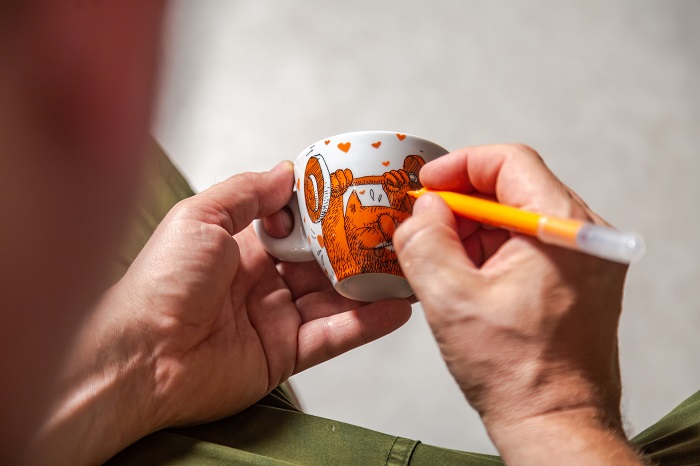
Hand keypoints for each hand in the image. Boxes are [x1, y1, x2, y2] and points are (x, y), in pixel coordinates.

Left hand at [35, 162, 410, 464]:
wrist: (141, 356)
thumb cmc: (159, 283)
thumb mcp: (199, 217)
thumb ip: (246, 193)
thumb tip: (286, 170)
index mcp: (239, 247)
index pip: (295, 225)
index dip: (324, 213)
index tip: (358, 197)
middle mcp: (260, 282)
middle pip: (321, 263)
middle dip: (356, 249)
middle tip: (394, 232)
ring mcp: (274, 319)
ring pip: (333, 299)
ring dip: (370, 286)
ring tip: (407, 270)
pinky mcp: (284, 354)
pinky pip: (332, 336)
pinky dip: (364, 324)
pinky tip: (395, 308)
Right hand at [394, 145, 640, 463]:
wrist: (554, 423)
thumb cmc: (516, 372)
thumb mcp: (450, 299)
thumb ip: (425, 241)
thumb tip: (423, 209)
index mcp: (562, 230)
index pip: (510, 162)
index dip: (459, 166)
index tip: (426, 184)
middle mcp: (583, 236)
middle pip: (514, 186)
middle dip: (460, 201)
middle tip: (424, 223)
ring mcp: (584, 258)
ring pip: (518, 216)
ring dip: (473, 228)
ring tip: (439, 256)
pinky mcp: (577, 279)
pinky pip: (528, 244)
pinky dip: (492, 249)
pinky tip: (464, 274)